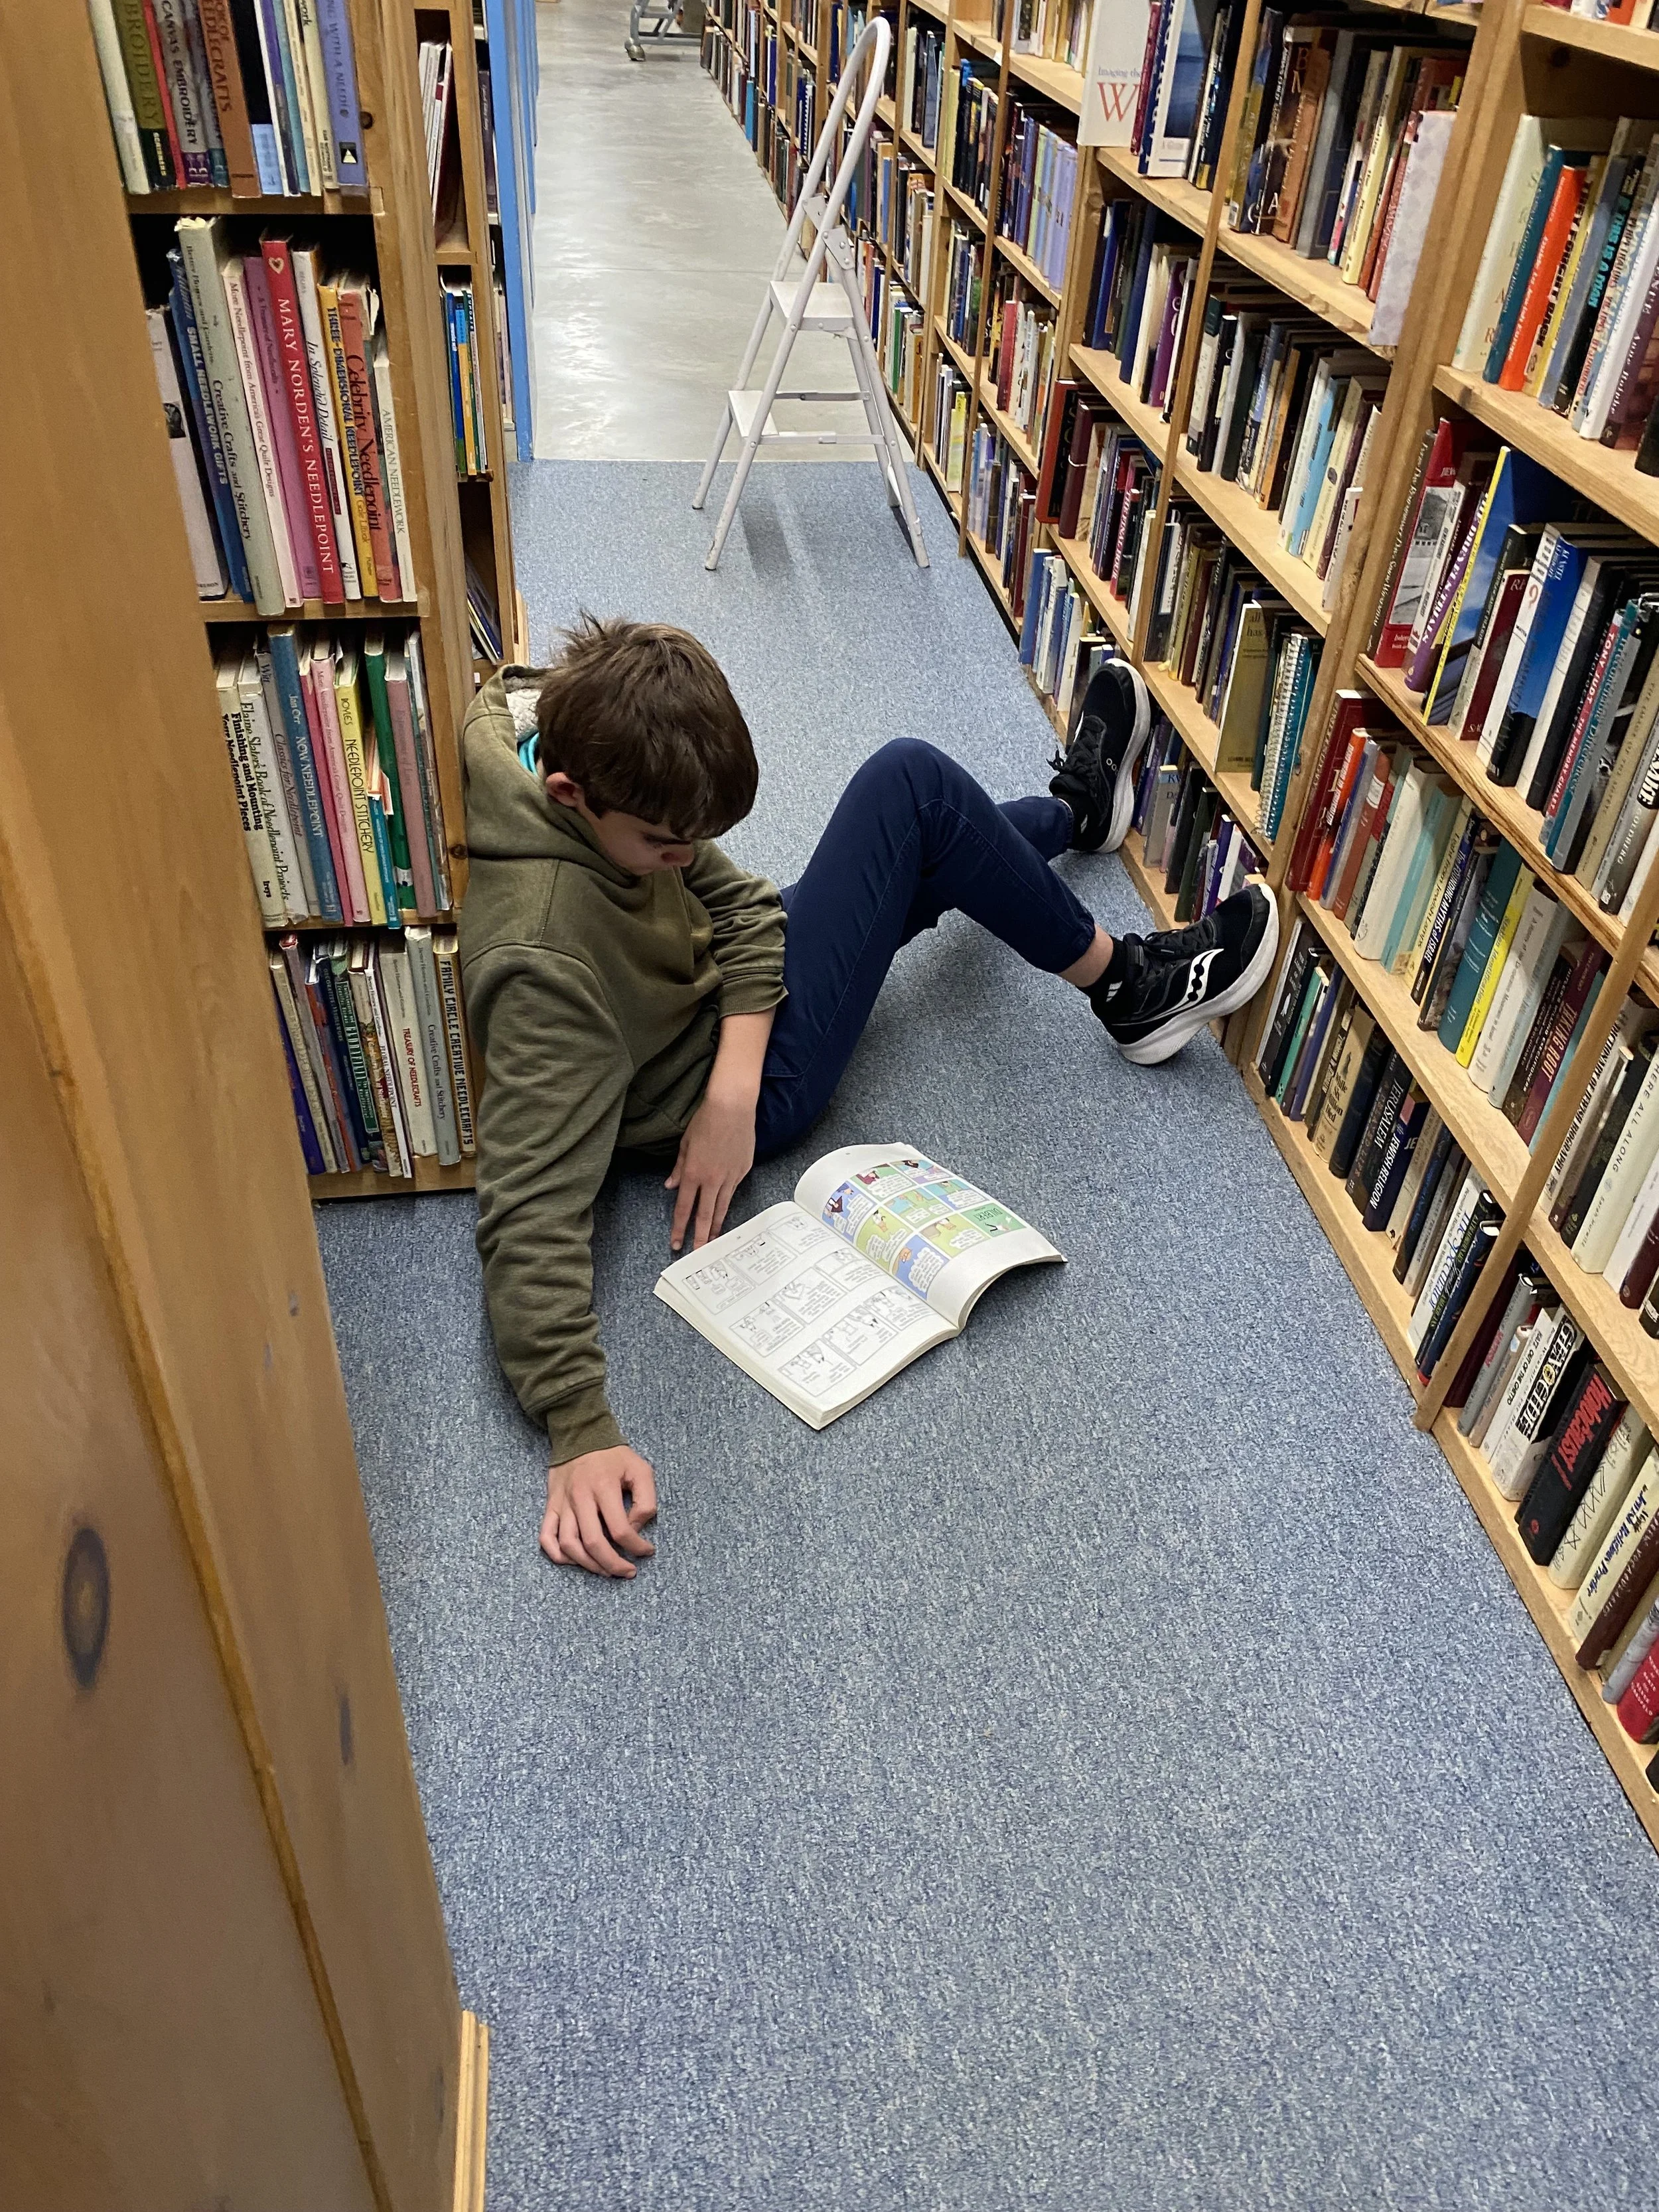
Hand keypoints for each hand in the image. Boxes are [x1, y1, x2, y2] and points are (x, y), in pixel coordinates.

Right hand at [542, 1446, 657, 1577]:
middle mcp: (580, 1497)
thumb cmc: (614, 1456)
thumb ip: (646, 1501)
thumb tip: (635, 1530)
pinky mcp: (551, 1506)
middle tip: (627, 1572)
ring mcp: (562, 1503)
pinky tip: (574, 1561)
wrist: (580, 1435)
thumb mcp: (640, 1470)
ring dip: (587, 1565)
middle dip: (612, 1564)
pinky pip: (546, 1536)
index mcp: (604, 1487)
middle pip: (593, 1543)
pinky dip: (557, 1555)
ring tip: (605, 1570)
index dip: (637, 1547)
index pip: (620, 1530)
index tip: (647, 1551)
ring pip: (568, 1545)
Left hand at [666, 1088, 756, 1250]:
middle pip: (704, 1215)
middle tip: (698, 1254)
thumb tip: (671, 1187)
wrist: (732, 1107)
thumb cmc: (705, 1121)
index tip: (676, 1243)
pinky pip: (733, 1190)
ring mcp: (729, 1177)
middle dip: (700, 1237)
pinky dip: (727, 1200)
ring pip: (721, 1208)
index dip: (679, 1228)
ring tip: (713, 1241)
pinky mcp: (743, 1171)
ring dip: (715, 1226)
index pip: (684, 1208)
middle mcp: (711, 1180)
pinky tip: (724, 1209)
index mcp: (693, 1173)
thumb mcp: (685, 1144)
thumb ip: (678, 1168)